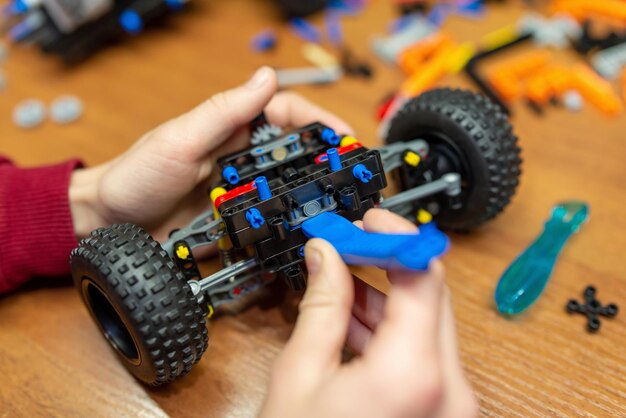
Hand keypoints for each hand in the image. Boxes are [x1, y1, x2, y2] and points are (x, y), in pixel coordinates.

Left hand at [69, 67, 352, 240]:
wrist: (109, 222)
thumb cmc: (137, 174)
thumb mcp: (181, 139)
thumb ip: (224, 111)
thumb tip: (267, 76)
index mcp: (232, 128)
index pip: (286, 114)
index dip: (318, 121)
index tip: (344, 137)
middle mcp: (242, 157)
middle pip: (295, 154)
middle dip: (326, 162)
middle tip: (353, 178)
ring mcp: (241, 192)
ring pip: (287, 189)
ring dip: (312, 196)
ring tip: (337, 208)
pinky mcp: (236, 222)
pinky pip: (269, 222)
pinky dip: (288, 227)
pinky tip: (303, 234)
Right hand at [260, 209, 477, 417]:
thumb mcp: (300, 376)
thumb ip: (320, 307)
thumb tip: (325, 256)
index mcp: (413, 373)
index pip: (422, 274)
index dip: (394, 236)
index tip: (368, 221)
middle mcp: (447, 386)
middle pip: (430, 293)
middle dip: (388, 261)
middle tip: (350, 243)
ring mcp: (451, 401)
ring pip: (427, 322)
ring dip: (387, 295)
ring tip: (341, 278)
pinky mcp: (442, 408)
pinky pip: (424, 352)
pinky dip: (392, 331)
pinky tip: (354, 318)